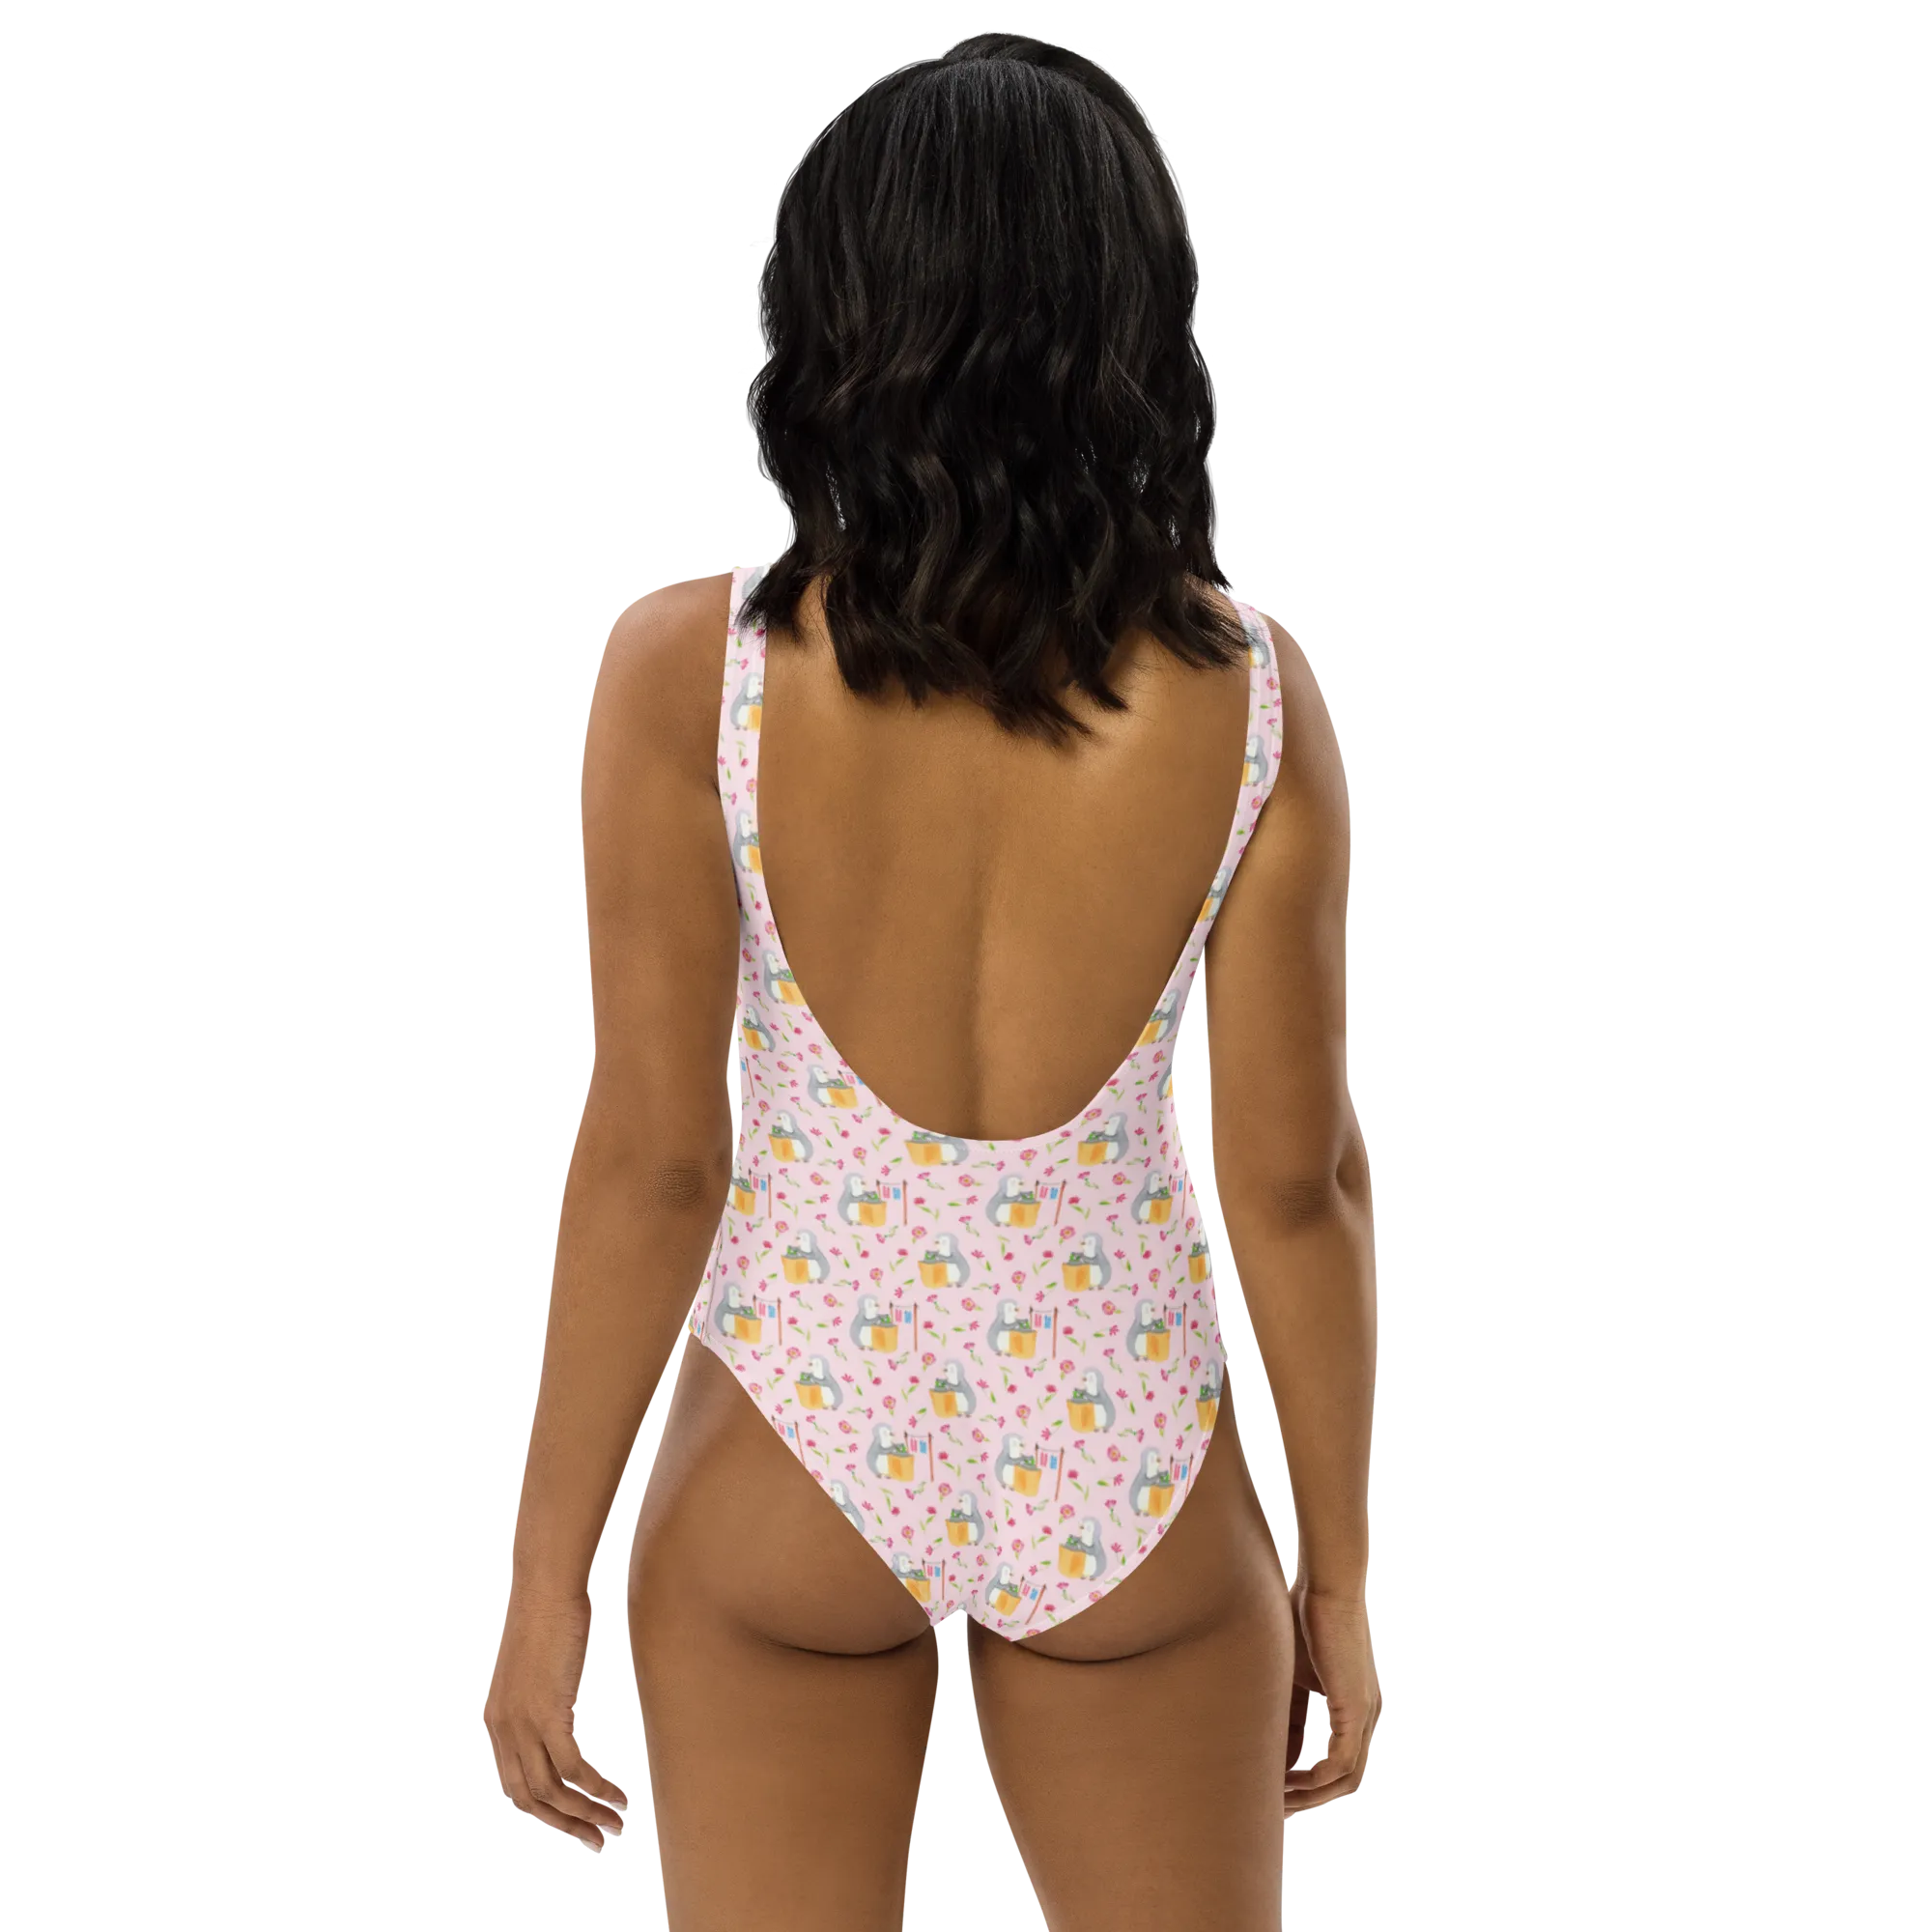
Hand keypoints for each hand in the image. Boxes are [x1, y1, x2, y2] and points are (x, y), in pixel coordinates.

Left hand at [484, 1589, 632, 1851]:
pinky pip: (573, 1768)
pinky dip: (597, 1788)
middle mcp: (503, 1729)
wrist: (547, 1585)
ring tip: (618, 1822)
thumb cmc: (548, 1614)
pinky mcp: (548, 1713)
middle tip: (599, 1840)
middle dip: (568, 1826)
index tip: (577, 1822)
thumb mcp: (535, 1667)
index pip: (516, 1786)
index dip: (547, 1812)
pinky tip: (618, 1792)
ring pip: (554, 1791)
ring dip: (588, 1813)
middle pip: (531, 1800)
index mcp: (497, 1721)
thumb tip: (558, 1713)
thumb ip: (538, 1697)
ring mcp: (523, 1724)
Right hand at [1283, 1574, 1380, 1815]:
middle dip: (1311, 1797)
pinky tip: (1289, 1781)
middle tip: (1277, 1807)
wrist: (1324, 1588)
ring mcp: (1364, 1714)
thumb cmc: (1303, 1618)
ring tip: (1279, 1800)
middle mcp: (1365, 1714)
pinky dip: (1315, 1778)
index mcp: (1354, 1704)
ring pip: (1346, 1778)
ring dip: (1312, 1795)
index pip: (1337, 1759)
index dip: (1309, 1781)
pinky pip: (1341, 1762)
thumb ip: (1287, 1708)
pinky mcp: (1355, 1709)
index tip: (1277, 1790)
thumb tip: (1271, 1744)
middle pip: (1346, 1778)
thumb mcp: (1291, 1675)